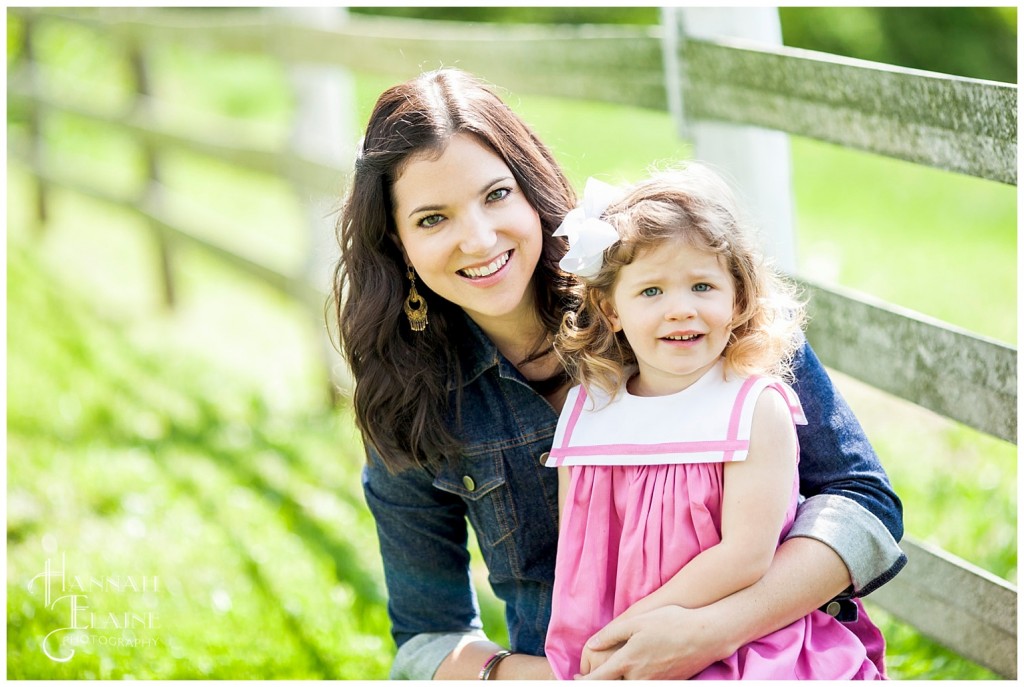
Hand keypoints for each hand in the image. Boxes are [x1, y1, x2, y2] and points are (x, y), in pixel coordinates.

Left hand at [575, 605, 735, 679]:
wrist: (705, 635)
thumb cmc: (670, 622)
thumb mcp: (636, 621)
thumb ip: (611, 634)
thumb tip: (591, 644)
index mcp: (628, 661)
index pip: (599, 679)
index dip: (584, 681)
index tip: (576, 679)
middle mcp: (639, 677)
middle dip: (599, 684)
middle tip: (586, 679)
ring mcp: (655, 683)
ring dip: (616, 682)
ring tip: (608, 676)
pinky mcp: (667, 684)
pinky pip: (645, 685)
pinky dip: (633, 681)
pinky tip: (631, 673)